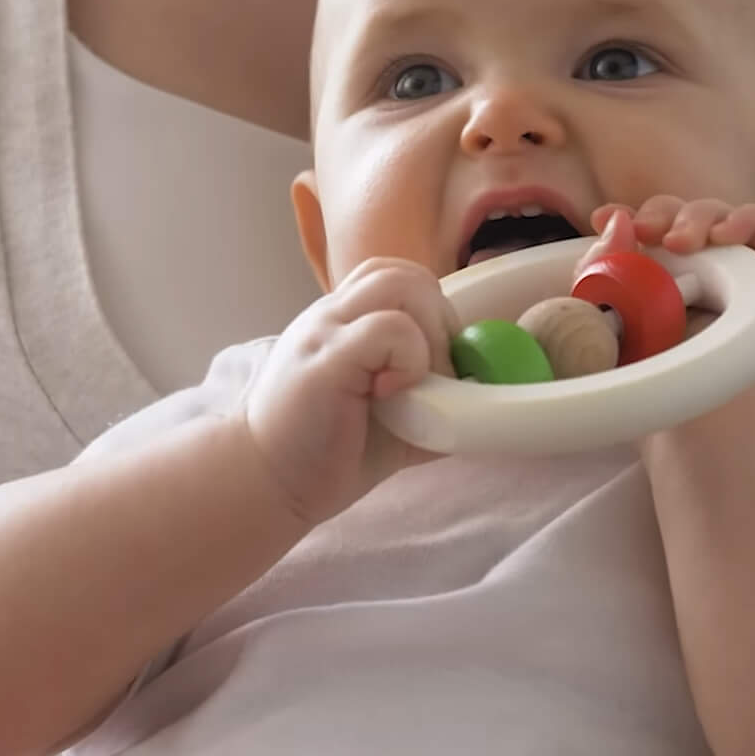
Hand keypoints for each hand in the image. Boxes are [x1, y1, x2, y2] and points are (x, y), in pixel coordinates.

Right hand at [239, 257, 453, 524]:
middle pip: (408, 274)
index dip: (434, 315)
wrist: (265, 482)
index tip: (434, 368)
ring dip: (427, 335)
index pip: (400, 278)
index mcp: (345, 320)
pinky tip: (393, 396)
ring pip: (404, 285)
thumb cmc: (324, 451)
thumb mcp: (394, 419)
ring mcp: (327, 329)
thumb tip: (489, 399)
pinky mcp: (327, 357)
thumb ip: (435, 398)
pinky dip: (410, 359)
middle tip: (429, 377)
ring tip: (412, 384)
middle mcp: (334, 314)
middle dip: (439, 321)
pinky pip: (390, 328)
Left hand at [591, 198, 754, 363]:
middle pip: (678, 215)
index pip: (642, 229)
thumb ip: (604, 273)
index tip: (602, 218)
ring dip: (694, 219)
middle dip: (659, 215)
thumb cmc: (670, 374)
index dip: (626, 217)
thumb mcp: (620, 324)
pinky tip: (725, 235)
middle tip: (643, 232)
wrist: (715, 413)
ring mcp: (742, 262)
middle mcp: (701, 263)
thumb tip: (611, 221)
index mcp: (660, 273)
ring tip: (678, 242)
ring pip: (716, 215)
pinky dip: (745, 221)